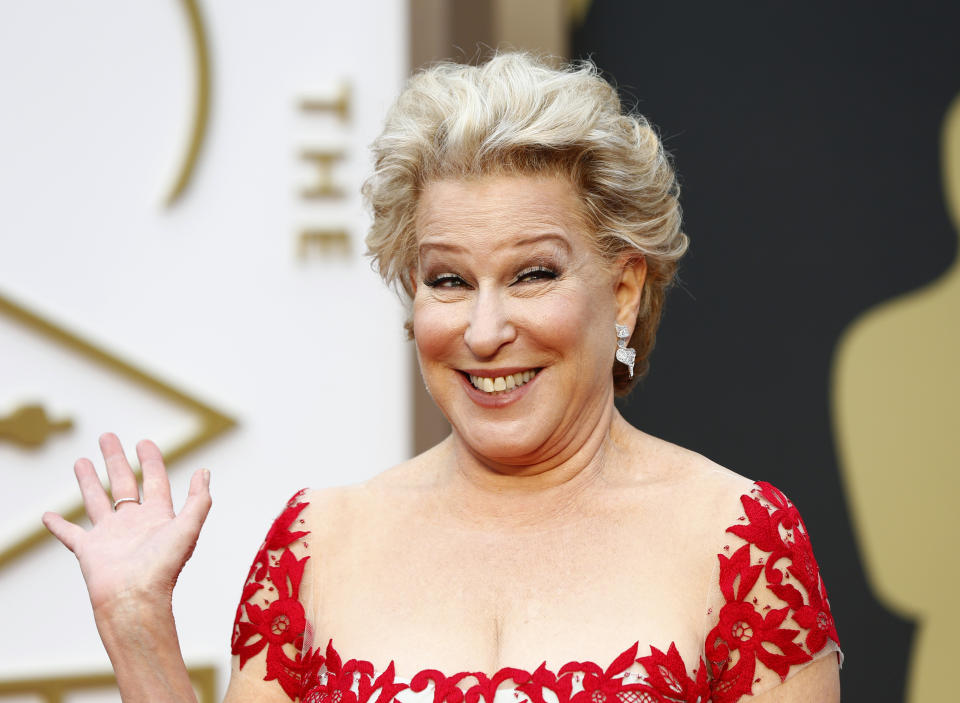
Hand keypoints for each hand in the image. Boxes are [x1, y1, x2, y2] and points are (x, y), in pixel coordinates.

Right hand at [42, 433, 211, 613]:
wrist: (134, 600)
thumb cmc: (163, 567)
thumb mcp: (188, 527)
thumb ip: (199, 500)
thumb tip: (205, 472)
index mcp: (157, 516)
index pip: (154, 480)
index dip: (151, 461)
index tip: (143, 442)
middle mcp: (133, 523)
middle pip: (122, 483)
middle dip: (115, 460)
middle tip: (107, 437)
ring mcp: (110, 536)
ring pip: (96, 500)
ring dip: (88, 481)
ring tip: (82, 460)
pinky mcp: (89, 550)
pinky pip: (70, 534)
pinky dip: (58, 525)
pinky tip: (48, 515)